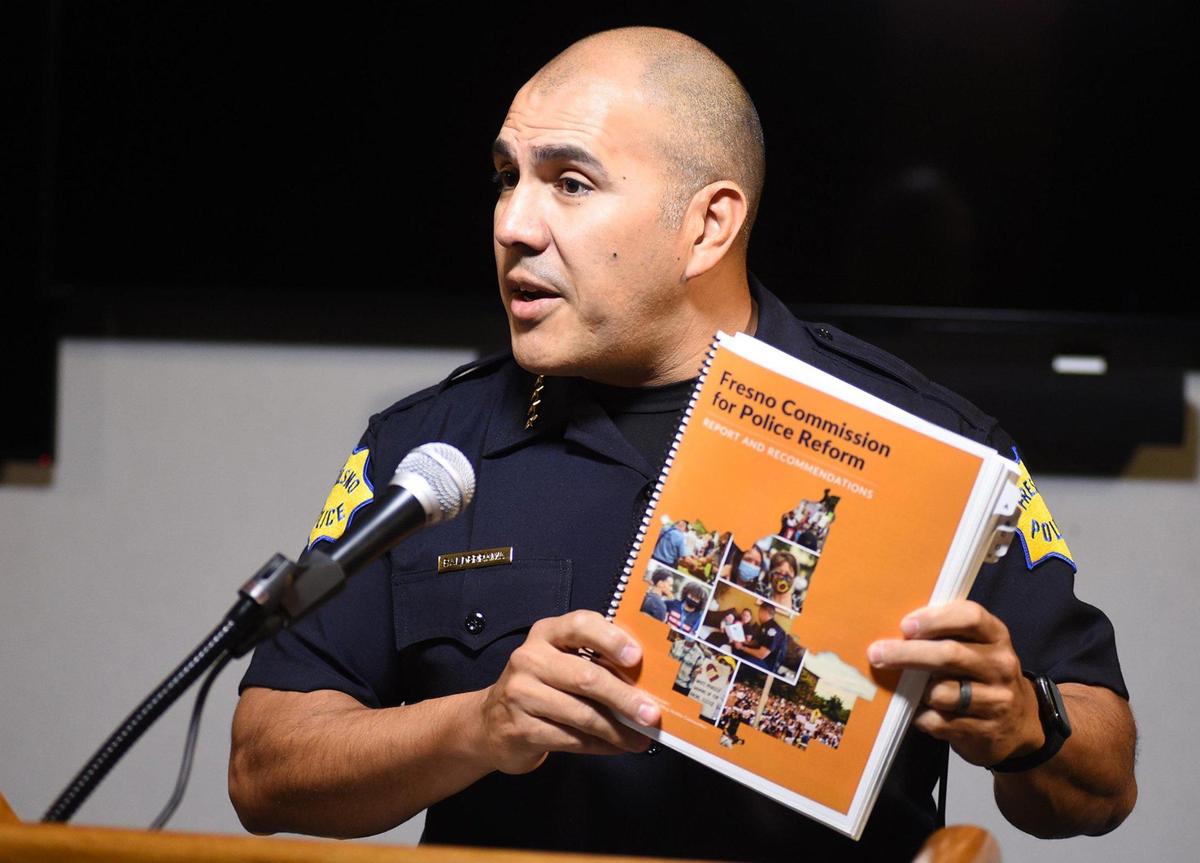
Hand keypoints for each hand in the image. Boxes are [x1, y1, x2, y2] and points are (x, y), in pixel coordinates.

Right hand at [477, 610, 661, 774]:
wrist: (492, 722)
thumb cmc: (542, 685)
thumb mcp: (560, 660)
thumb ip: (594, 659)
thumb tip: (645, 680)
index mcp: (546, 633)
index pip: (580, 625)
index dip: (610, 639)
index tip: (636, 657)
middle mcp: (530, 659)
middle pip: (586, 676)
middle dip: (624, 698)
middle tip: (651, 715)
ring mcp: (522, 694)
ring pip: (582, 714)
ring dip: (617, 730)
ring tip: (640, 739)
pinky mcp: (521, 729)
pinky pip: (571, 739)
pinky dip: (600, 745)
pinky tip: (616, 746)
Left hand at [867, 600, 1043, 766]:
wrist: (1019, 724)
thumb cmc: (981, 675)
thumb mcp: (976, 647)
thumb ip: (947, 634)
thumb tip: (896, 630)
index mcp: (996, 637)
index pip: (971, 617)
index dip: (935, 619)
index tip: (905, 626)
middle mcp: (1001, 666)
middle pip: (950, 654)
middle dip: (908, 653)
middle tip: (877, 653)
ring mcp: (996, 700)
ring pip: (941, 692)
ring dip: (917, 692)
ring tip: (913, 691)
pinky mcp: (986, 731)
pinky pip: (938, 722)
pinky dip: (921, 717)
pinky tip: (921, 713)